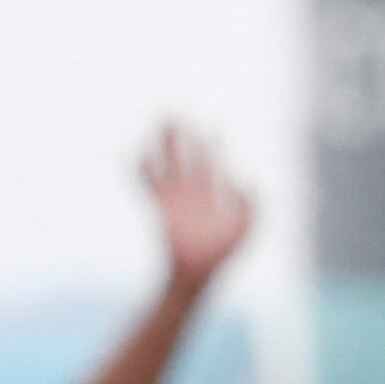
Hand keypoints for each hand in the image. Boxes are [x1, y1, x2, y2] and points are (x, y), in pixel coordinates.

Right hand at [139, 123, 252, 297]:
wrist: (197, 273)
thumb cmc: (223, 252)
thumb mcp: (248, 224)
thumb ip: (253, 199)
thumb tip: (243, 176)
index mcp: (210, 192)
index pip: (210, 160)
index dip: (212, 143)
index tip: (213, 127)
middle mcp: (189, 191)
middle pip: (183, 156)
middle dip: (180, 134)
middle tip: (173, 111)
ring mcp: (173, 198)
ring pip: (164, 163)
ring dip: (160, 143)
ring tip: (158, 120)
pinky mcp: (159, 207)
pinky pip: (146, 184)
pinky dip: (139, 169)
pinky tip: (132, 153)